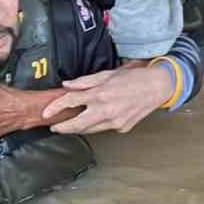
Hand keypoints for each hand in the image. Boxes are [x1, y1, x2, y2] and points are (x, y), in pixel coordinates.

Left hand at [42, 64, 174, 134]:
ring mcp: (114, 122)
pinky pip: (104, 128)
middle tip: (55, 127)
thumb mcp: (106, 74)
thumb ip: (84, 82)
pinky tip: (97, 118)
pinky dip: (98, 124)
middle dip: (63, 128)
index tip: (46, 113)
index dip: (55, 108)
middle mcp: (105, 110)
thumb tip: (67, 86)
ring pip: (90, 129)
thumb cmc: (133, 78)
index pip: (70, 102)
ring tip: (71, 124)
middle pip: (77, 124)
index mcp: (99, 94)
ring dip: (79, 127)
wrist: (157, 87)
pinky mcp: (122, 128)